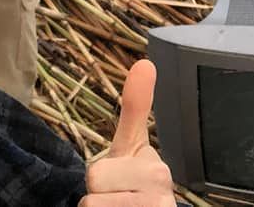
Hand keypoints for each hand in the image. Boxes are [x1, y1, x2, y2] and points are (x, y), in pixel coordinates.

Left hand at [80, 60, 175, 205]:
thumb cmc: (134, 187)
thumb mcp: (130, 148)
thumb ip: (136, 108)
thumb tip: (145, 61)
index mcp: (157, 171)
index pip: (96, 176)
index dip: (99, 182)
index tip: (119, 183)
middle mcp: (161, 198)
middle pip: (92, 197)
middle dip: (96, 201)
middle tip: (116, 201)